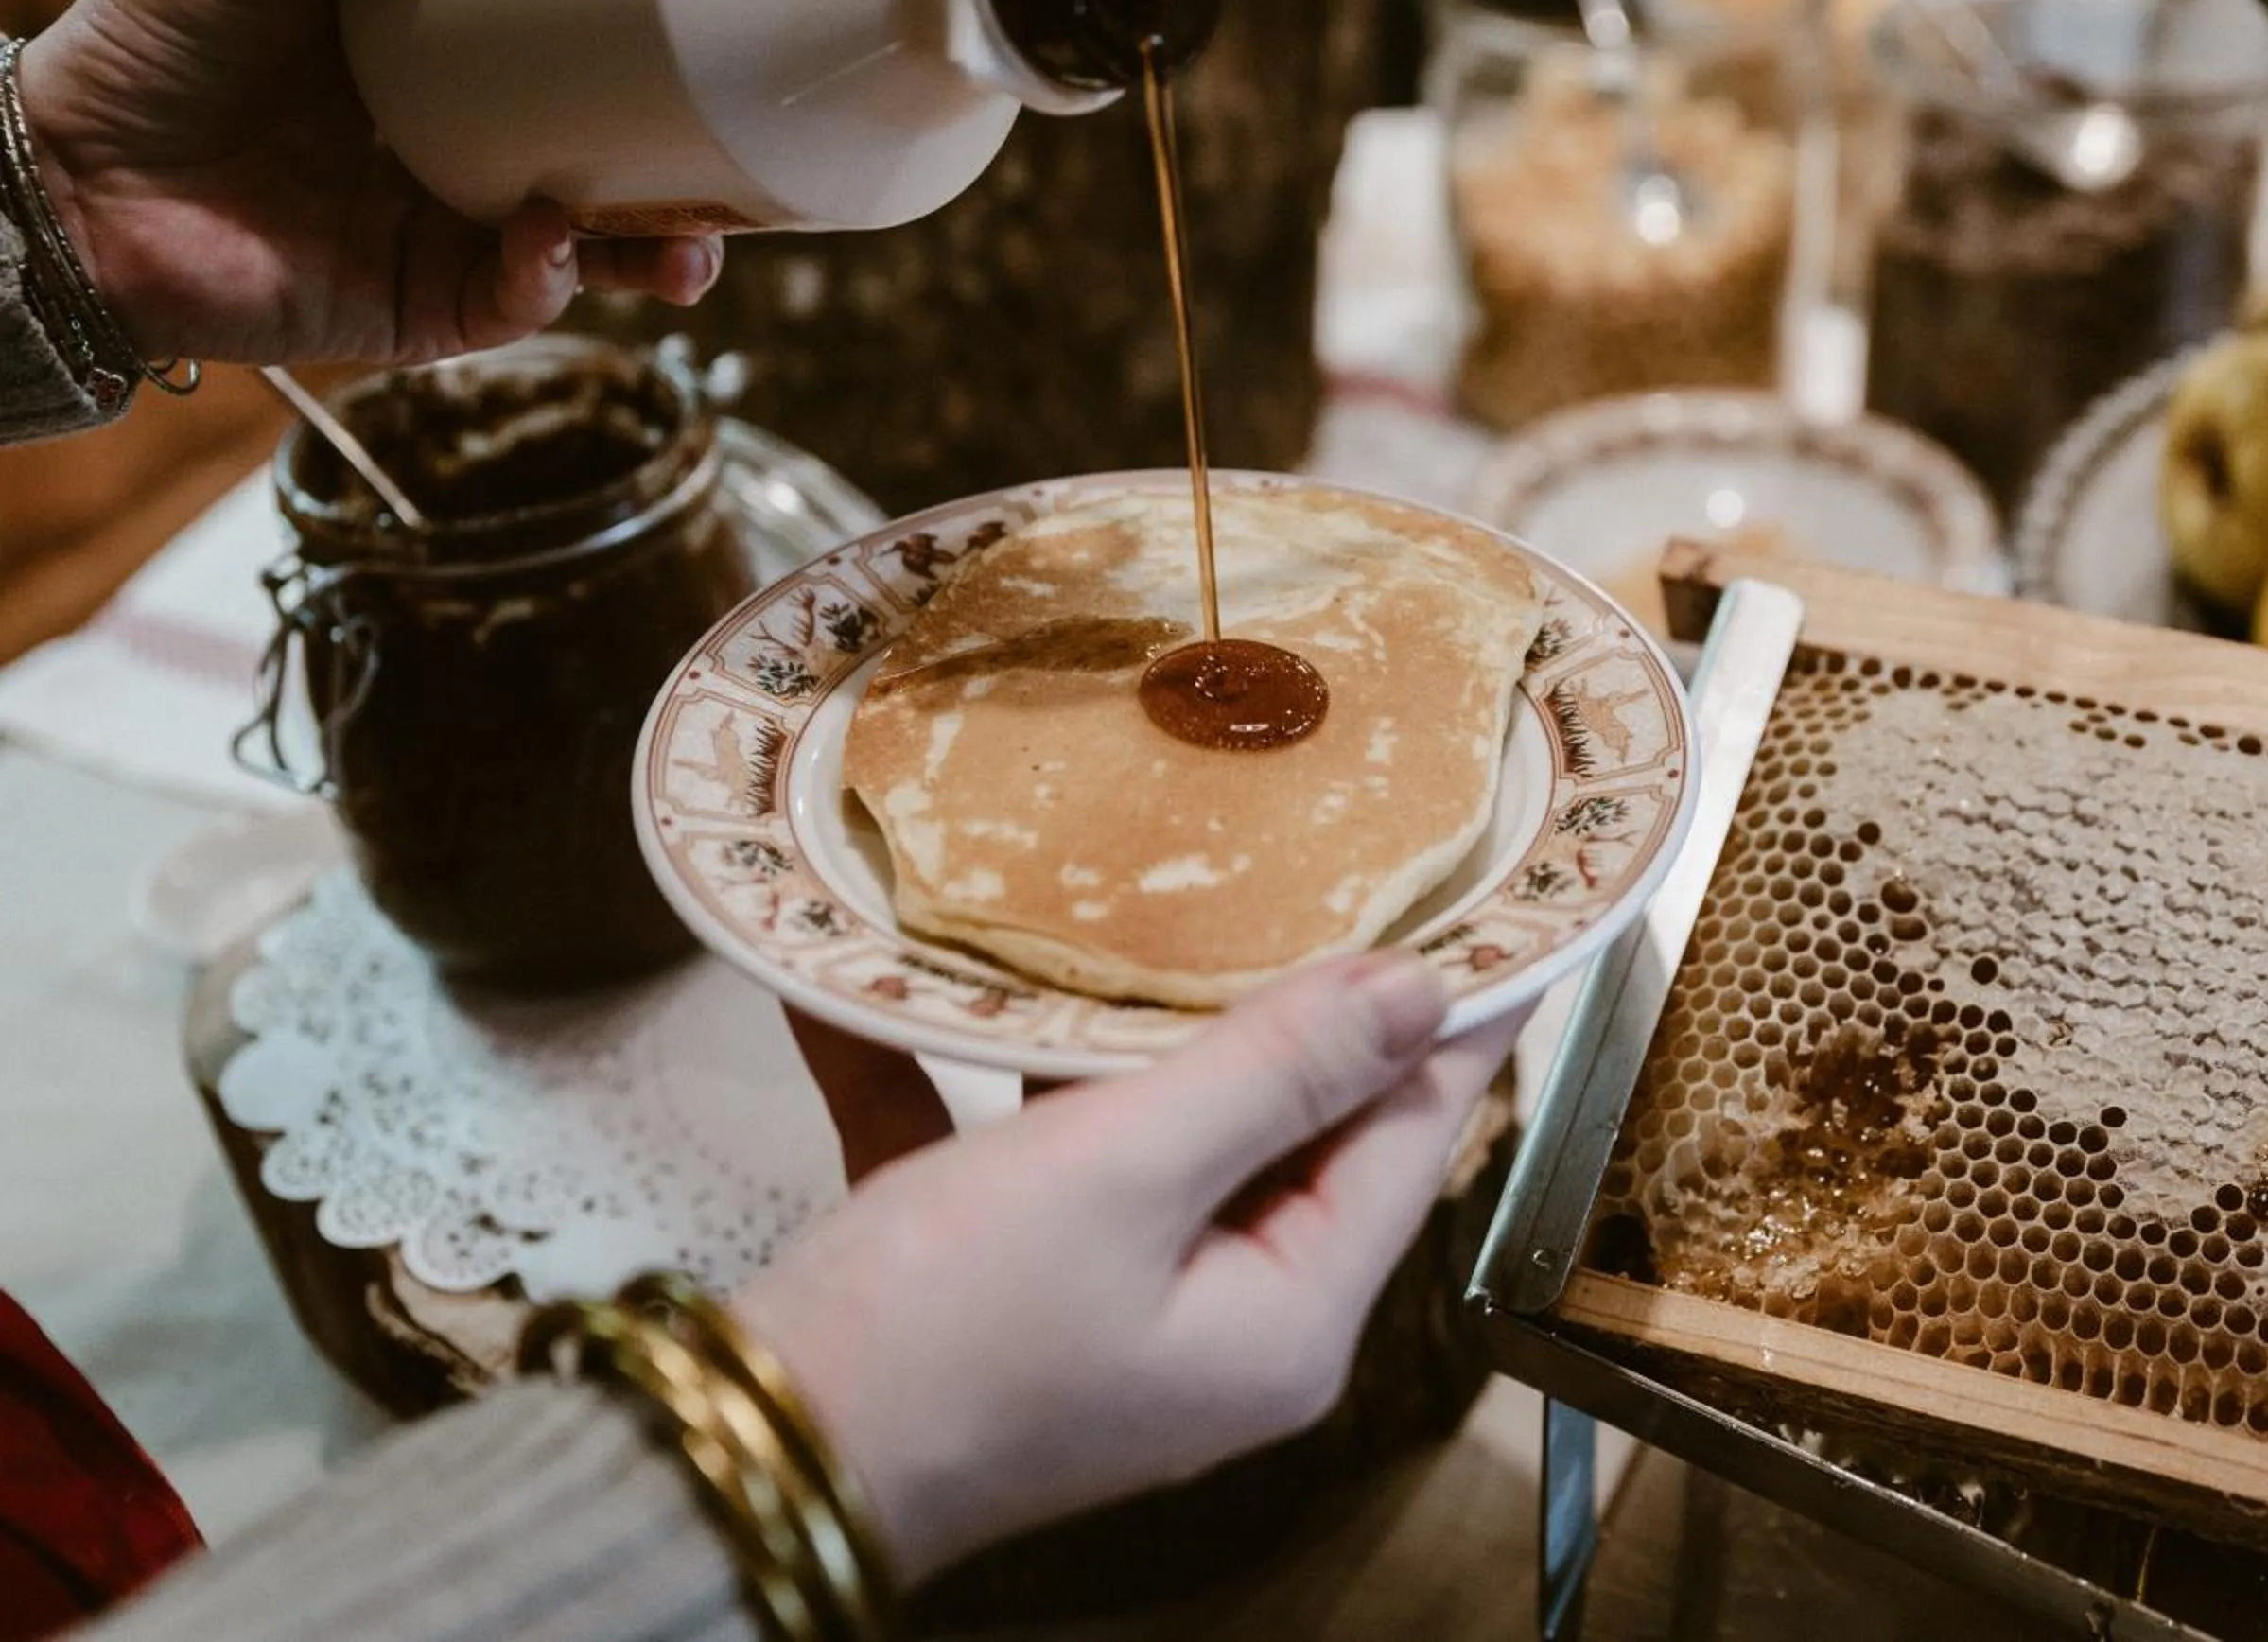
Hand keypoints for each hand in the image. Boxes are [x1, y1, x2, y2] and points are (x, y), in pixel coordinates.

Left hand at [12, 0, 721, 370]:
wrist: (67, 182)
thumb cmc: (152, 41)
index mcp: (450, 54)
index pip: (580, 45)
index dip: (656, 38)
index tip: (717, 5)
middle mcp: (469, 146)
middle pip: (618, 160)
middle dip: (695, 173)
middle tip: (747, 151)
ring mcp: (452, 232)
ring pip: (595, 250)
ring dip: (656, 250)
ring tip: (688, 240)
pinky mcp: (421, 310)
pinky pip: (515, 304)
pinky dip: (547, 279)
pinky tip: (549, 239)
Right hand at [737, 952, 1512, 1581]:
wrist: (741, 1448)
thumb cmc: (948, 1327)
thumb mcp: (1128, 1171)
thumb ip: (1276, 1072)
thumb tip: (1421, 993)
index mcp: (1288, 1318)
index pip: (1409, 1134)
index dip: (1449, 1014)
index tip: (1491, 900)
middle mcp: (1220, 1326)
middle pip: (1289, 1129)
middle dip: (1290, 999)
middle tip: (1322, 855)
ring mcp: (1109, 1312)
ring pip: (1154, 1134)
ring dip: (1132, 1026)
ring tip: (1156, 888)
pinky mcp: (999, 1293)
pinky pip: (1011, 1154)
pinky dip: (968, 1070)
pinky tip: (904, 975)